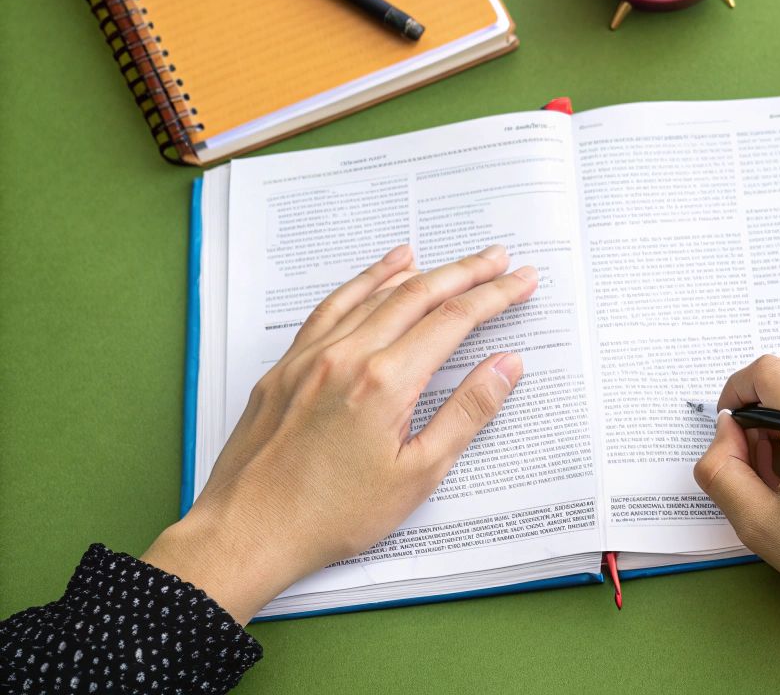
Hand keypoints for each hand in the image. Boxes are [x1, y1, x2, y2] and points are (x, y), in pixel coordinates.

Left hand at [141, 243, 537, 622]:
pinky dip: (365, 281)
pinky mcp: (287, 365)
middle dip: (467, 273)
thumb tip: (506, 366)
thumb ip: (467, 413)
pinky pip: (333, 306)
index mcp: (385, 383)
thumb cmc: (331, 516)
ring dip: (423, 271)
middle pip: (418, 295)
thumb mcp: (418, 475)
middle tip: (501, 259)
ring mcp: (311, 356)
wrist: (247, 533)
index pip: (454, 320)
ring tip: (458, 261)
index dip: (494, 295)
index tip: (521, 281)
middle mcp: (347, 356)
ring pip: (376, 294)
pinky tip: (386, 268)